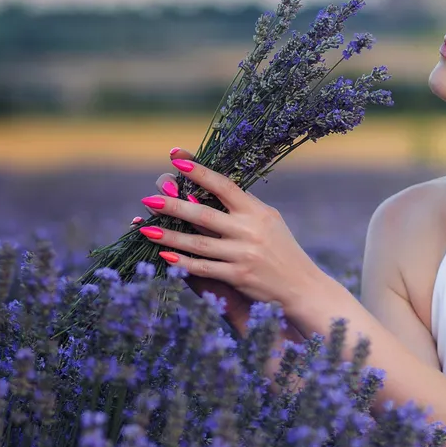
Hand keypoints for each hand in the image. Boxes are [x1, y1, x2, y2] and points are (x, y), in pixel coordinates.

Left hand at [131, 148, 325, 314]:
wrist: (300, 286)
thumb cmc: (281, 249)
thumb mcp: (268, 221)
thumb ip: (243, 207)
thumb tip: (209, 189)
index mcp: (257, 212)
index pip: (224, 186)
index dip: (199, 172)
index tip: (176, 160)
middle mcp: (249, 231)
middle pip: (204, 215)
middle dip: (173, 206)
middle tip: (148, 199)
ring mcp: (243, 255)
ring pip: (198, 244)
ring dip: (169, 236)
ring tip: (145, 229)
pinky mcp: (238, 277)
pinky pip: (203, 268)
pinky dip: (182, 263)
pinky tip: (163, 256)